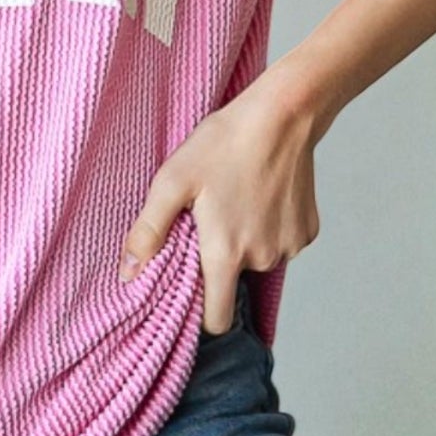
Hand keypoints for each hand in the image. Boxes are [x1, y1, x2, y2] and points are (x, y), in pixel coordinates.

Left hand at [116, 76, 324, 333]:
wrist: (282, 114)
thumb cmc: (224, 143)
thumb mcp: (173, 180)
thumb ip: (148, 231)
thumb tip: (128, 274)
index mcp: (225, 254)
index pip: (216, 320)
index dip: (202, 312)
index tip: (192, 288)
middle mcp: (261, 259)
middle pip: (235, 283)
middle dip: (221, 262)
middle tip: (211, 220)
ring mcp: (289, 246)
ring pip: (259, 261)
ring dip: (246, 242)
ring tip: (237, 200)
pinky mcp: (308, 231)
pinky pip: (281, 243)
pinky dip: (269, 229)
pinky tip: (261, 196)